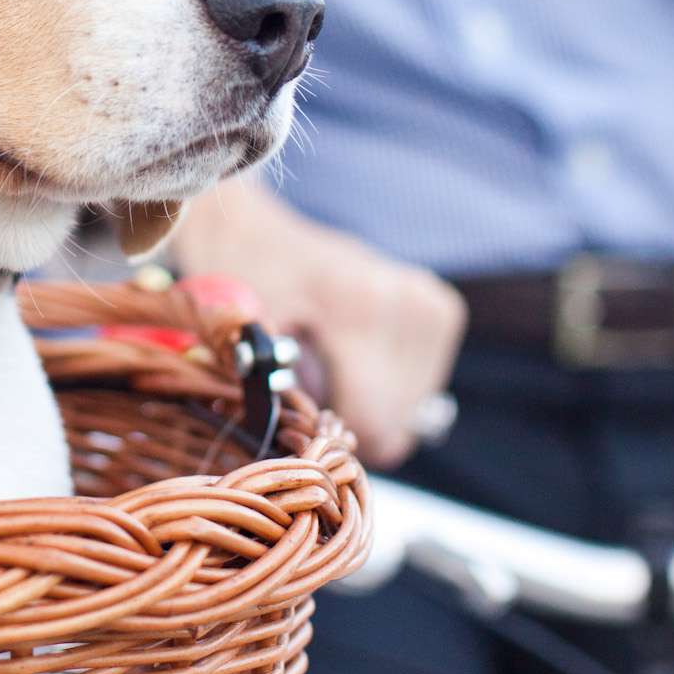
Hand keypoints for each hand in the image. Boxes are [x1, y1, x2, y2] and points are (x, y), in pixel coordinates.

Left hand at [171, 173, 466, 468]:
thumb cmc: (235, 281)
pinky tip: (354, 356)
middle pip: (398, 421)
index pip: (379, 424)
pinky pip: (423, 380)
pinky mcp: (438, 306)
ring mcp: (428, 303)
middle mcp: (408, 304)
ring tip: (329, 363)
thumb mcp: (240, 337)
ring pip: (415, 408)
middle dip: (350, 416)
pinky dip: (388, 381)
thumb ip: (277, 394)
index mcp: (361, 310)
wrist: (249, 230)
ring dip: (370, 400)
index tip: (298, 417)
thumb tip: (313, 444)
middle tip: (309, 385)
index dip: (333, 436)